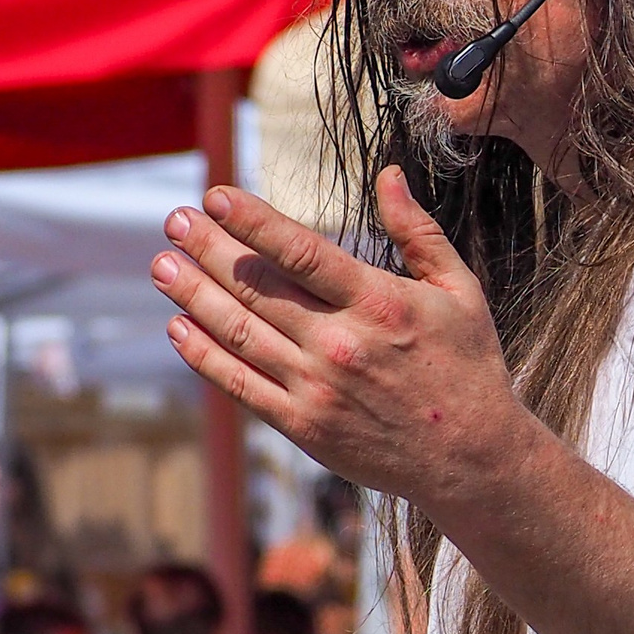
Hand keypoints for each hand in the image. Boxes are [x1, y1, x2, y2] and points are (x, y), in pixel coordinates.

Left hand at [151, 170, 532, 518]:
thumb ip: (418, 232)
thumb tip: (388, 174)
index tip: (215, 195)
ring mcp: (318, 389)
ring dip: (193, 296)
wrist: (472, 459)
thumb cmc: (469, 368)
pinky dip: (205, 357)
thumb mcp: (460, 291)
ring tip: (162, 265)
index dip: (251, 220)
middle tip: (175, 220)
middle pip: (257, 287)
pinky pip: (242, 386)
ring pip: (240, 332)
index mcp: (379, 302)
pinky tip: (179, 328)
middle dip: (208, 249)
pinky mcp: (305, 427)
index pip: (299, 250)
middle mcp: (341, 344)